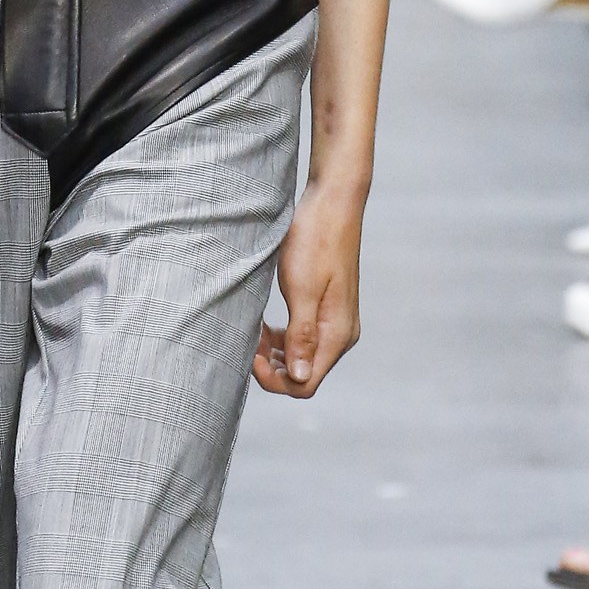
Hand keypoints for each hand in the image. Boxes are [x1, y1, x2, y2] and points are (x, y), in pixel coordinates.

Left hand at [253, 182, 361, 398]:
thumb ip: (301, 336)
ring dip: (274, 354)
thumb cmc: (315, 241)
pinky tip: (263, 325)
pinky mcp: (326, 310)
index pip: (305, 384)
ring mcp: (335, 322)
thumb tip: (299, 379)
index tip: (250, 356)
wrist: (332, 204)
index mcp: (337, 334)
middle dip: (271, 367)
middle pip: (303, 375)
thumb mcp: (302, 289)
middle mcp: (340, 334)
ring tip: (253, 332)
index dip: (274, 380)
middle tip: (247, 342)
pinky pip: (302, 338)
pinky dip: (281, 339)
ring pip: (300, 358)